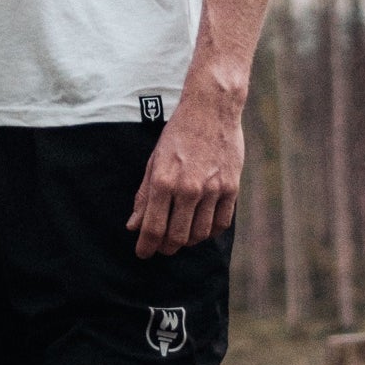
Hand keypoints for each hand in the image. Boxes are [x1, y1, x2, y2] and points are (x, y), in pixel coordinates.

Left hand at [126, 94, 242, 257]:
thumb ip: (144, 196)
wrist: (211, 110)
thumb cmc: (178, 134)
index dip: (146, 247)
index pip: (153, 228)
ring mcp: (213, 189)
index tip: (143, 254)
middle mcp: (189, 188)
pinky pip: (221, 223)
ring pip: (200, 234)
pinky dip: (210, 232)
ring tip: (181, 237)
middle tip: (162, 247)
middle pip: (177, 237)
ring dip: (188, 241)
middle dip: (166, 248)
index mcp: (164, 181)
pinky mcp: (231, 188)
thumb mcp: (154, 161)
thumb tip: (133, 226)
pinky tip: (202, 228)